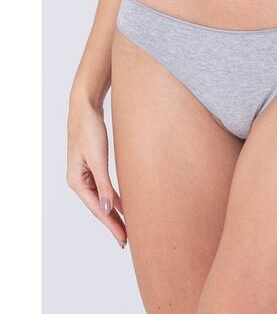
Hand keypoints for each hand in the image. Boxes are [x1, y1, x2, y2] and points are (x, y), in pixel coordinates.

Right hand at [67, 98, 126, 247]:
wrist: (86, 108)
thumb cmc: (90, 130)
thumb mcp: (98, 159)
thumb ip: (104, 185)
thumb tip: (108, 209)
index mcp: (77, 181)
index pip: (97, 209)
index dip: (111, 225)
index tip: (124, 240)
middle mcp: (79, 181)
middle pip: (99, 207)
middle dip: (114, 223)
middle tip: (128, 240)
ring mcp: (86, 174)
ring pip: (103, 199)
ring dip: (115, 212)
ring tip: (128, 227)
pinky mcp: (94, 167)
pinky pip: (105, 188)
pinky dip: (115, 197)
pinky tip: (124, 204)